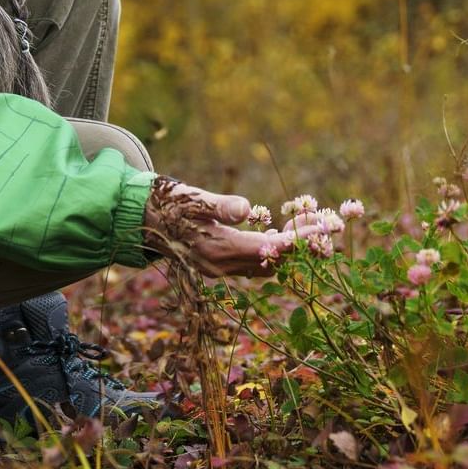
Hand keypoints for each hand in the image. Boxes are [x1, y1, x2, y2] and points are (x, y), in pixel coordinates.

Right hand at [142, 181, 323, 277]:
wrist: (142, 219)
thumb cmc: (170, 203)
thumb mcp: (194, 198)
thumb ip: (220, 205)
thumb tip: (246, 209)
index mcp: (218, 250)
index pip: (269, 249)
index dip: (299, 240)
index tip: (324, 228)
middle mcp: (221, 267)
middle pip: (273, 262)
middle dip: (301, 246)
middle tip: (325, 225)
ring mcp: (219, 270)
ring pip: (265, 267)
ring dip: (288, 251)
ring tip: (309, 229)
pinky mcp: (218, 266)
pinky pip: (253, 265)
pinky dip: (271, 252)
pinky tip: (278, 234)